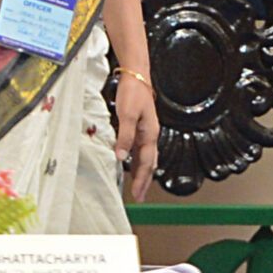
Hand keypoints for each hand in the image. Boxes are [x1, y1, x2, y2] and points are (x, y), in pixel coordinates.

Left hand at [113, 67, 160, 202]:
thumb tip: (121, 157)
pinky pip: (142, 149)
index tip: (137, 194)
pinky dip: (139, 161)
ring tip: (138, 185)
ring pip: (147, 157)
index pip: (146, 163)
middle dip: (145, 181)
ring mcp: (147, 131)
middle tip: (139, 196)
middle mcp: (150, 135)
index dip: (141, 180)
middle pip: (150, 163)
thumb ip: (124, 136)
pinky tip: (132, 163)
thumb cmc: (133, 93)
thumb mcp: (127, 115)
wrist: (137, 76)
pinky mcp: (141, 127)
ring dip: (143, 172)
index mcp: (149, 134)